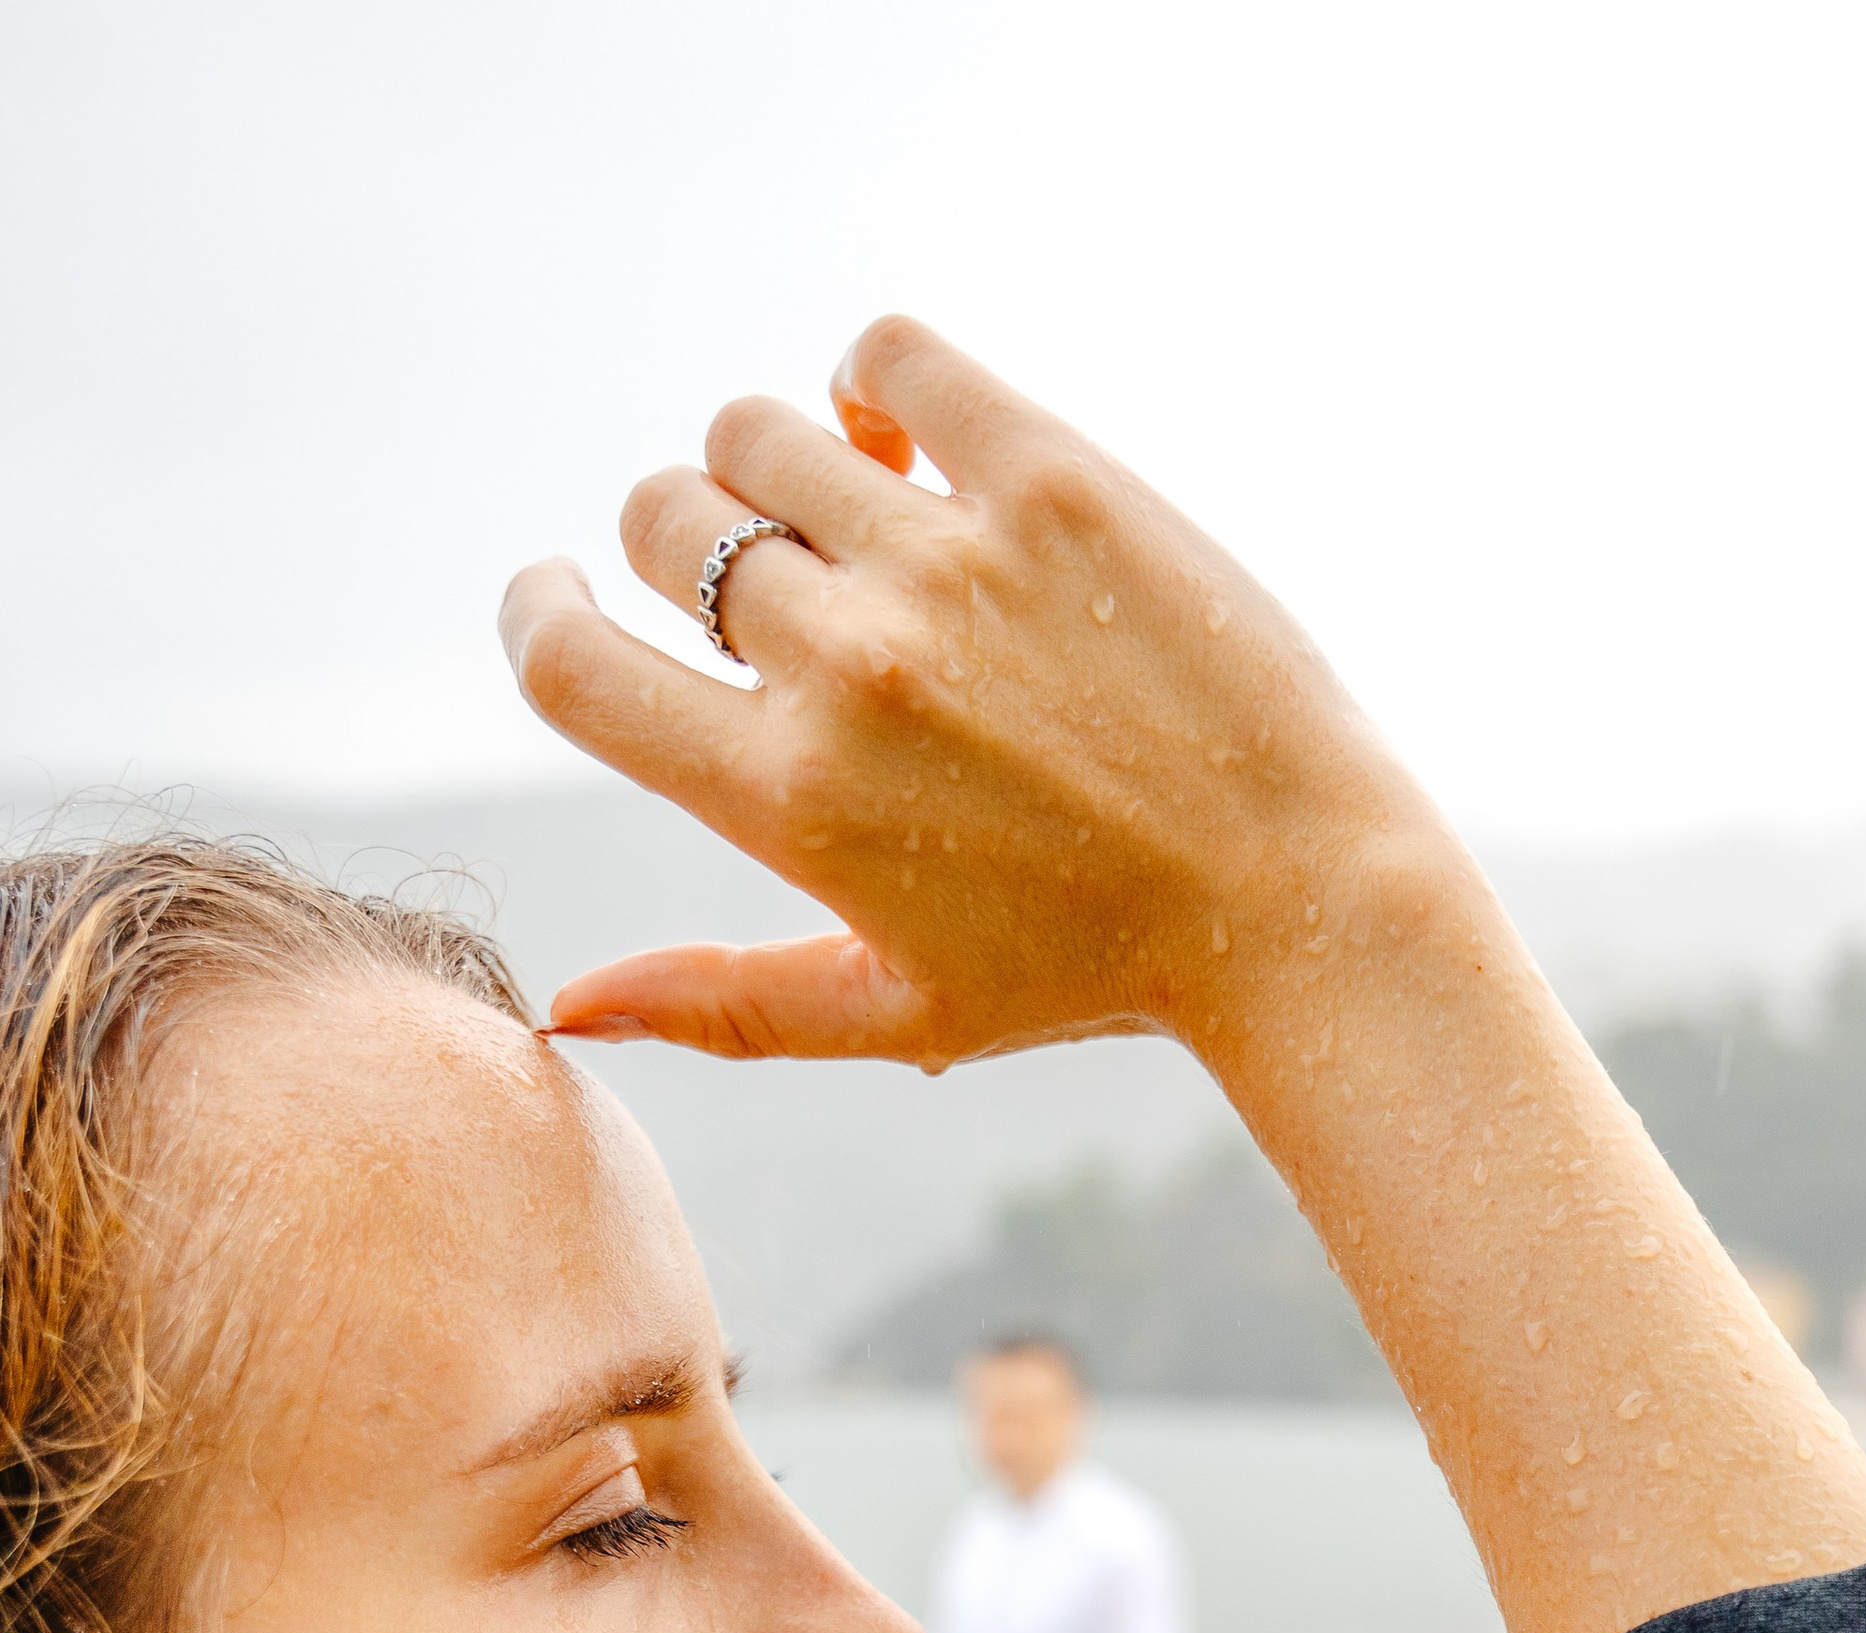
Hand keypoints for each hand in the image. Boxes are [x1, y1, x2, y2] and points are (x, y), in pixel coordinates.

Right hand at [500, 319, 1440, 1070]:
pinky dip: (872, 379)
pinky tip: (910, 441)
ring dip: (772, 463)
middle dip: (679, 540)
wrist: (1291, 899)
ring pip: (754, 428)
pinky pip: (888, 354)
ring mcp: (947, 562)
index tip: (561, 595)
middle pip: (662, 519)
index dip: (539, 613)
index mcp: (789, 798)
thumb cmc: (1091, 971)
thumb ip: (719, 1001)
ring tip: (849, 516)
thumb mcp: (897, 1011)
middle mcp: (848, 668)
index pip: (570, 665)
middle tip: (767, 582)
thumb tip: (565, 1006)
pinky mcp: (1048, 479)